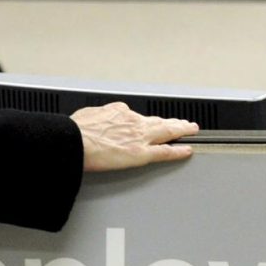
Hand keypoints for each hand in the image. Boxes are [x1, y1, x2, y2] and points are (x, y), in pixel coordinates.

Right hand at [72, 102, 197, 170]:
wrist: (74, 141)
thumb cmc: (75, 131)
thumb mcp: (86, 116)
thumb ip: (96, 118)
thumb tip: (93, 121)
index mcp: (117, 112)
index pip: (134, 116)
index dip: (142, 120)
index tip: (147, 122)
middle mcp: (132, 122)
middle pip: (157, 121)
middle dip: (172, 121)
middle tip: (183, 122)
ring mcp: (139, 137)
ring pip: (167, 131)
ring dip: (181, 130)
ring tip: (191, 130)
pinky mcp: (142, 153)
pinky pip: (165, 151)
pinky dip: (178, 150)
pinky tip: (187, 150)